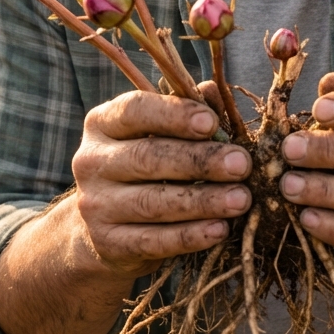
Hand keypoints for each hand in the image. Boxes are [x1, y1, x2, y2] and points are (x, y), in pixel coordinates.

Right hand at [71, 82, 252, 279]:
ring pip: (153, 202)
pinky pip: (152, 240)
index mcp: (103, 122)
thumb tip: (213, 90)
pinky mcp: (106, 243)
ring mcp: (95, 205)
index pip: (135, 110)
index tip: (211, 123)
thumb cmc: (147, 166)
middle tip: (242, 164)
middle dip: (200, 161)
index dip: (174, 114)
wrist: (107, 227)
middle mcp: (91, 161)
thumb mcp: (161, 132)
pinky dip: (189, 236)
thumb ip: (188, 109)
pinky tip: (219, 229)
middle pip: (148, 157)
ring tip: (241, 199)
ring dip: (203, 201)